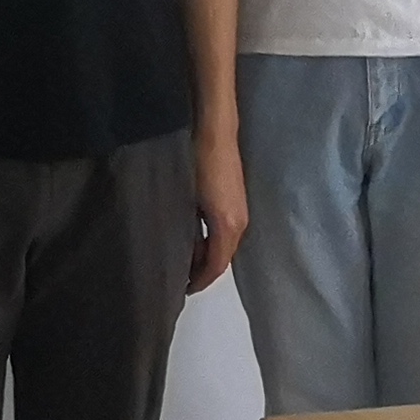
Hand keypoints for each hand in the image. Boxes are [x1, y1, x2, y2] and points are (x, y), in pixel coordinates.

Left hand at [188, 127, 249, 290]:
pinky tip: (194, 235)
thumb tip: (178, 251)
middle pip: (222, 258)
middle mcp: (240, 224)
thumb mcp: (187, 199)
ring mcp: (241, 212)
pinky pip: (225, 231)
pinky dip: (211, 240)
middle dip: (203, 271)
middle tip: (179, 276)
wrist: (215, 130)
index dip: (200, 281)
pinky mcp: (237, 201)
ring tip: (184, 259)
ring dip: (207, 254)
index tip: (182, 289)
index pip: (215, 267)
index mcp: (227, 227)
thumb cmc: (197, 162)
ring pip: (224, 244)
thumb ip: (186, 229)